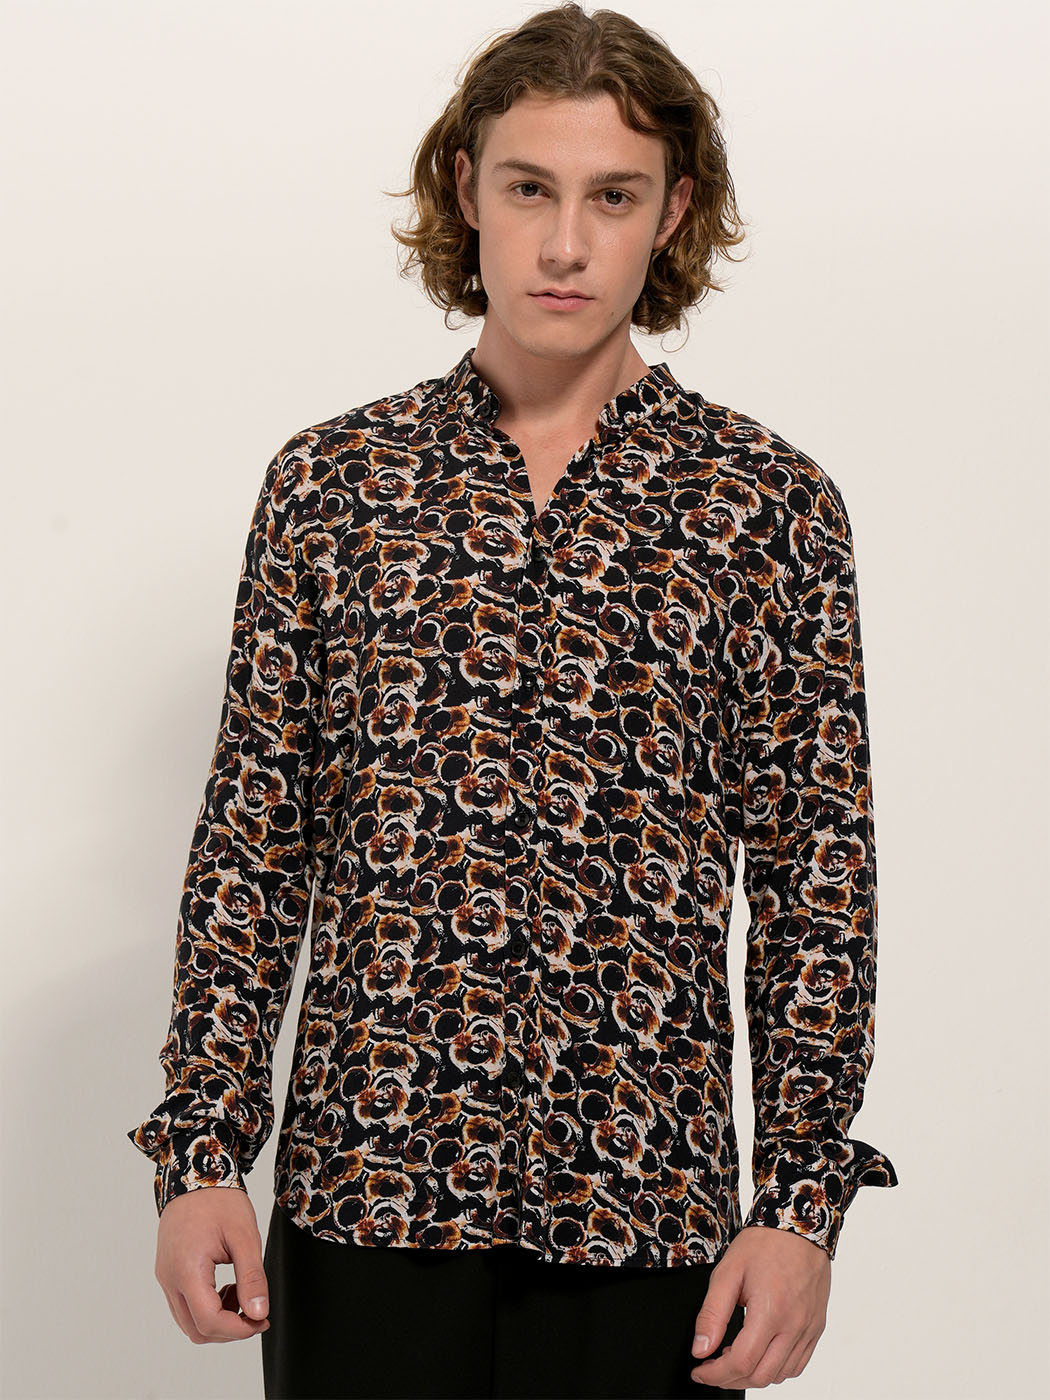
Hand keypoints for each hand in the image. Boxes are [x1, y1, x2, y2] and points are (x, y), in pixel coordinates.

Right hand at [154, 1185, 270, 1342]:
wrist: (195, 1173)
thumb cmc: (219, 1200)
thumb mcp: (244, 1236)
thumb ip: (252, 1277)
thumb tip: (259, 1313)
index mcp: (186, 1270)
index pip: (208, 1321)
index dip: (238, 1330)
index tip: (262, 1320)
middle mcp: (169, 1278)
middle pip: (196, 1329)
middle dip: (229, 1329)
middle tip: (257, 1313)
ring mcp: (165, 1276)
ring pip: (189, 1321)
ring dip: (218, 1319)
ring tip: (242, 1293)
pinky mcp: (167, 1272)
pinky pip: (184, 1305)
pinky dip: (207, 1307)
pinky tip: (227, 1287)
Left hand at [690, 1225, 829, 1388]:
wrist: (799, 1225)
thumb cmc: (764, 1244)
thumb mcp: (728, 1272)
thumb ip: (712, 1314)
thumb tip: (700, 1349)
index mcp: (771, 1312)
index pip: (741, 1362)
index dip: (715, 1374)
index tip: (700, 1370)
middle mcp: (794, 1326)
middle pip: (760, 1376)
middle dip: (730, 1379)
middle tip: (712, 1366)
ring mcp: (809, 1329)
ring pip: (781, 1375)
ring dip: (753, 1375)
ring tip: (734, 1356)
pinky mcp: (817, 1327)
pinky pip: (798, 1364)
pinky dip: (776, 1368)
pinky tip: (760, 1353)